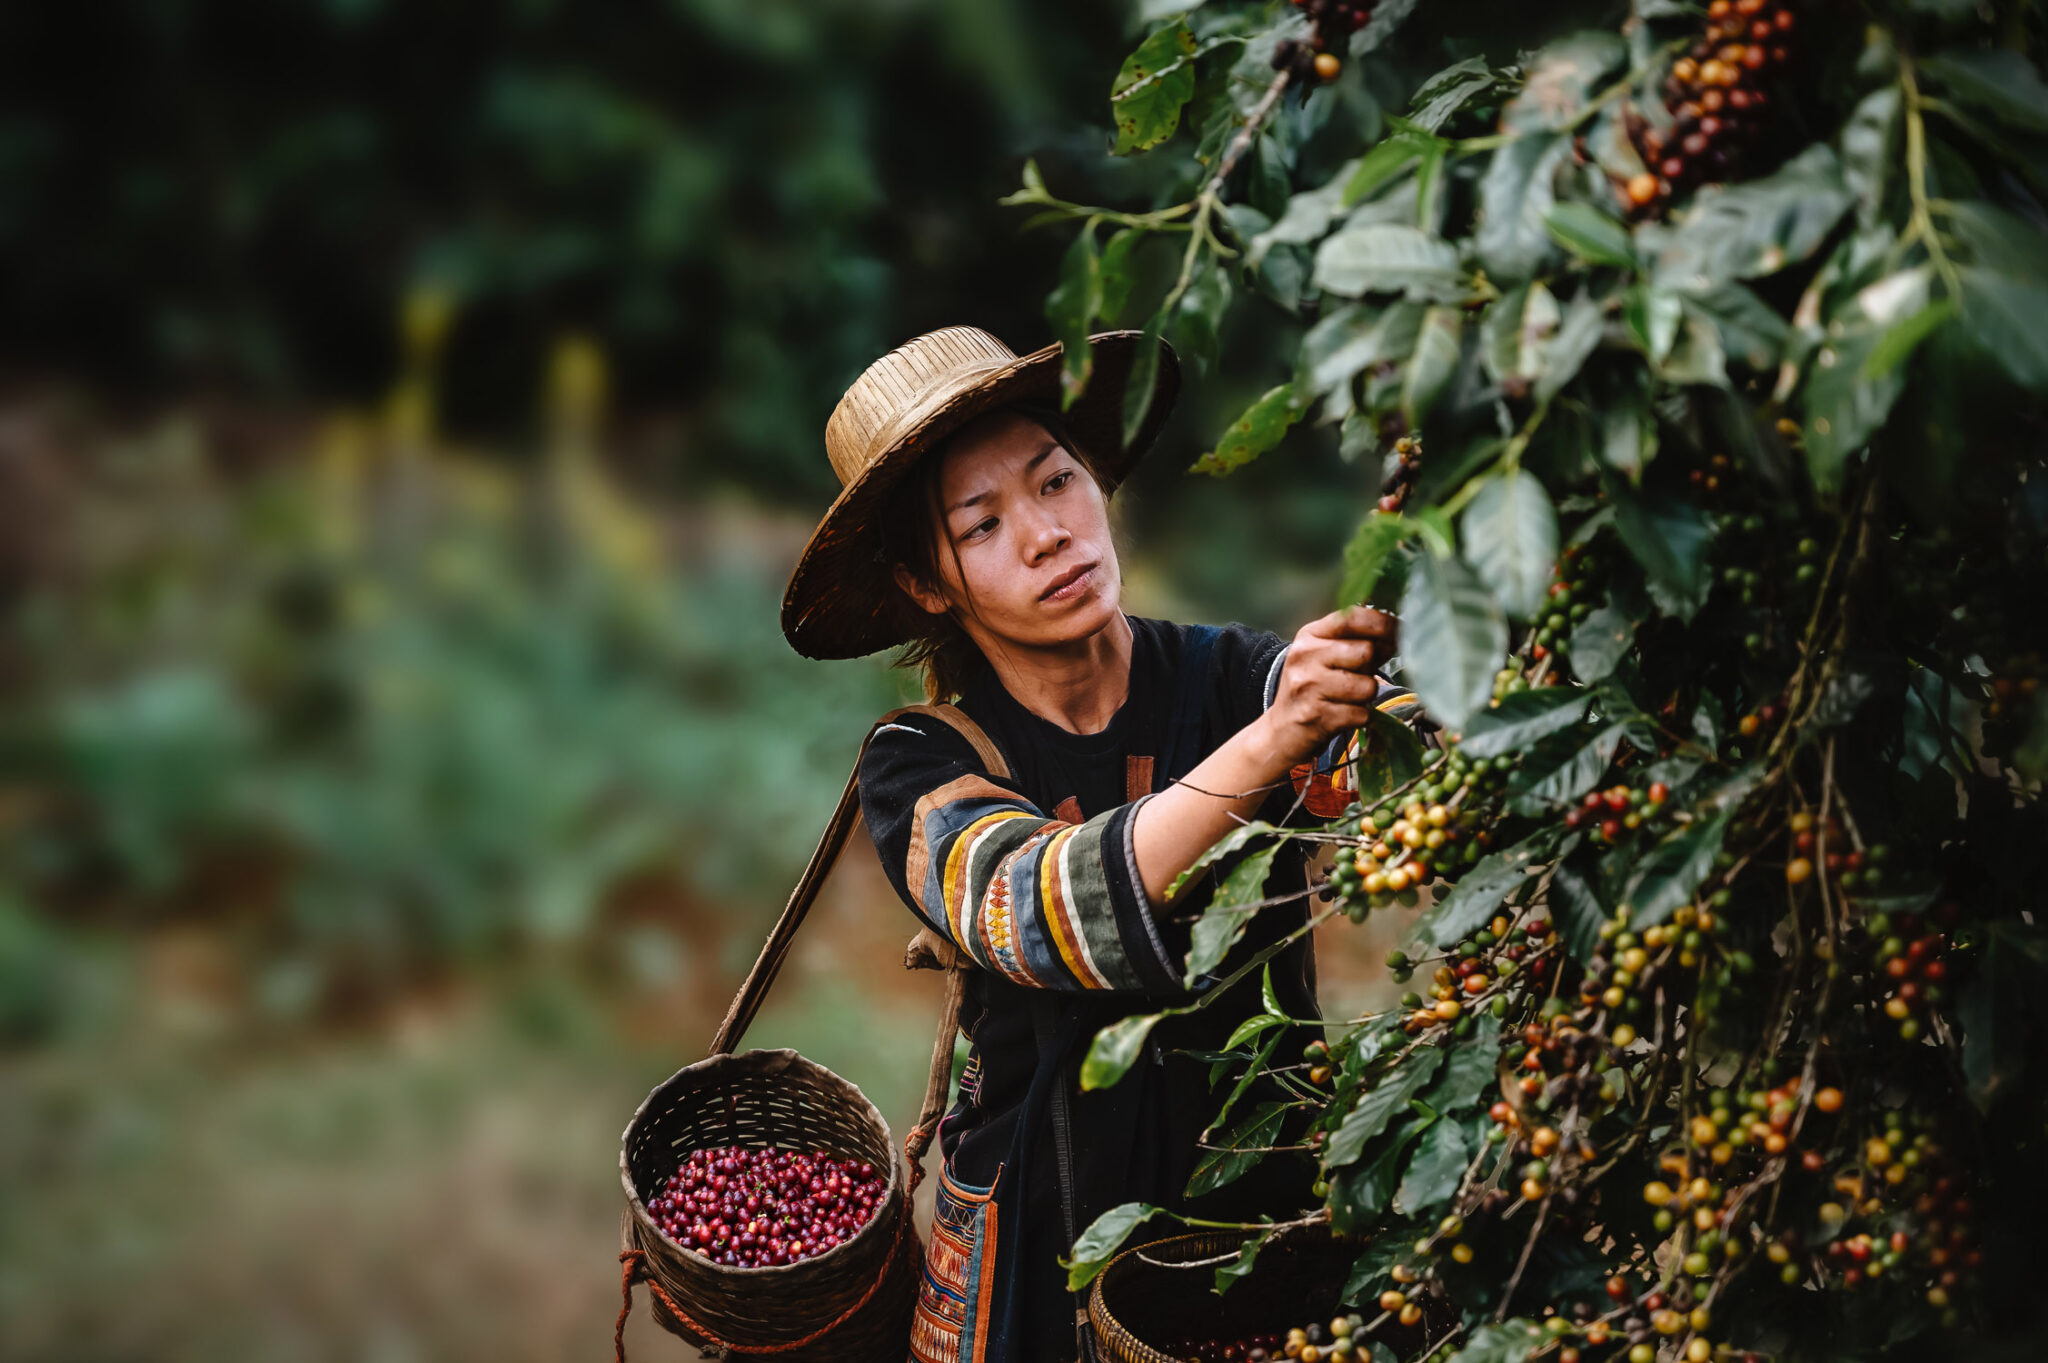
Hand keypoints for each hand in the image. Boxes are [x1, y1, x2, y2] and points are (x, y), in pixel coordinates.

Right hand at [1257, 605, 1399, 766]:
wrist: (1280, 732)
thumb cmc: (1312, 689)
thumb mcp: (1327, 657)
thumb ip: (1360, 644)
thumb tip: (1399, 634)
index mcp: (1310, 635)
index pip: (1351, 617)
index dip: (1382, 623)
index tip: (1400, 630)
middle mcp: (1305, 656)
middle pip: (1365, 652)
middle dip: (1371, 668)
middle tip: (1358, 678)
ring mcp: (1309, 687)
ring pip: (1367, 686)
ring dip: (1365, 697)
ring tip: (1347, 699)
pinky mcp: (1317, 716)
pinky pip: (1361, 714)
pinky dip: (1358, 717)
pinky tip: (1341, 716)